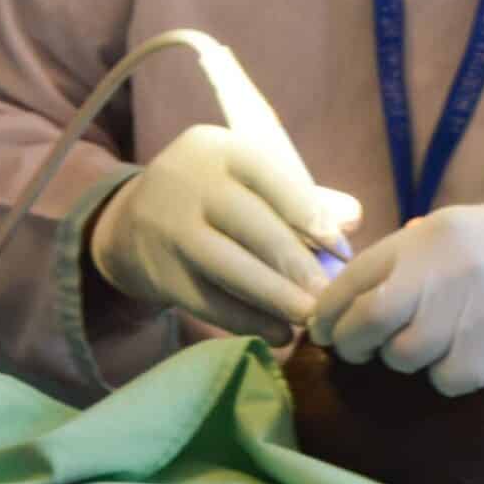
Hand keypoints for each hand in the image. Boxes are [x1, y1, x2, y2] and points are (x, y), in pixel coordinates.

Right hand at [89, 124, 361, 335]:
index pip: (272, 179)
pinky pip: (208, 301)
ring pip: (230, 268)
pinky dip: (248, 321)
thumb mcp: (249, 180)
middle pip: (252, 227)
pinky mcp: (158, 273)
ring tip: (312, 318)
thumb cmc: (212, 195)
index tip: (342, 249)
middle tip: (331, 296)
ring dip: (276, 298)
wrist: (129, 220)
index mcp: (220, 149)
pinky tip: (281, 334)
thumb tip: (353, 218)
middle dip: (298, 266)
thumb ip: (302, 196)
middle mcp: (189, 182)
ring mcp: (168, 228)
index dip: (311, 215)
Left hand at [308, 201, 483, 395]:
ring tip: (432, 343)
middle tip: (358, 349)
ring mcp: (471, 315)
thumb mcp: (458, 229)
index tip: (322, 330)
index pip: (355, 279)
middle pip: (368, 324)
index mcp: (429, 236)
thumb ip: (408, 255)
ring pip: (404, 358)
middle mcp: (444, 272)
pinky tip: (468, 354)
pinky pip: (445, 381)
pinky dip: (446, 375)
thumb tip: (348, 299)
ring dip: (407, 358)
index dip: (328, 311)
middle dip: (353, 342)